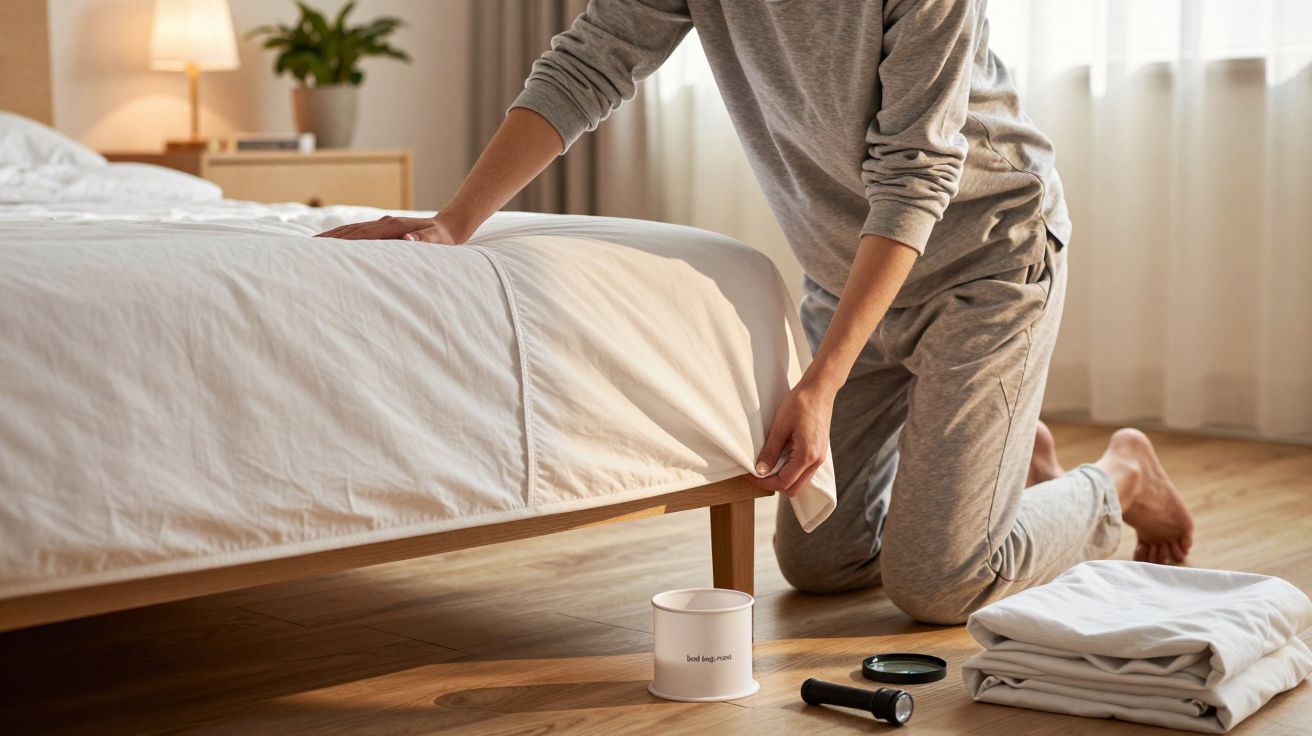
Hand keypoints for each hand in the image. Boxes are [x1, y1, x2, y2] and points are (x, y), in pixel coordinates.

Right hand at [315, 213, 470, 243]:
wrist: (450, 227)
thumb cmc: (444, 238)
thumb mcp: (438, 241)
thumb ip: (423, 240)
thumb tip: (407, 239)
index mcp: (392, 227)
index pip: (361, 235)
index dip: (341, 242)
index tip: (322, 249)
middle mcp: (383, 223)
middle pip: (349, 231)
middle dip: (328, 240)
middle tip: (305, 250)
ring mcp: (382, 225)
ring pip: (351, 231)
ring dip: (332, 238)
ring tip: (312, 248)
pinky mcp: (383, 229)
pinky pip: (357, 233)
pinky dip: (342, 238)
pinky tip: (333, 244)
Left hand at [752, 378, 834, 496]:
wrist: (819, 389)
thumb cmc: (801, 403)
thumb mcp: (780, 427)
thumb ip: (770, 452)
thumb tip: (761, 470)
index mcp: (807, 456)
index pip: (783, 482)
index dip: (764, 482)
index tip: (750, 474)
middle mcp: (816, 461)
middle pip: (793, 488)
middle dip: (773, 484)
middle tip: (757, 473)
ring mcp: (820, 457)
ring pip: (799, 481)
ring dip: (783, 477)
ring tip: (767, 465)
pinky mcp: (819, 451)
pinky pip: (804, 471)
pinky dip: (791, 470)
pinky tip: (779, 458)